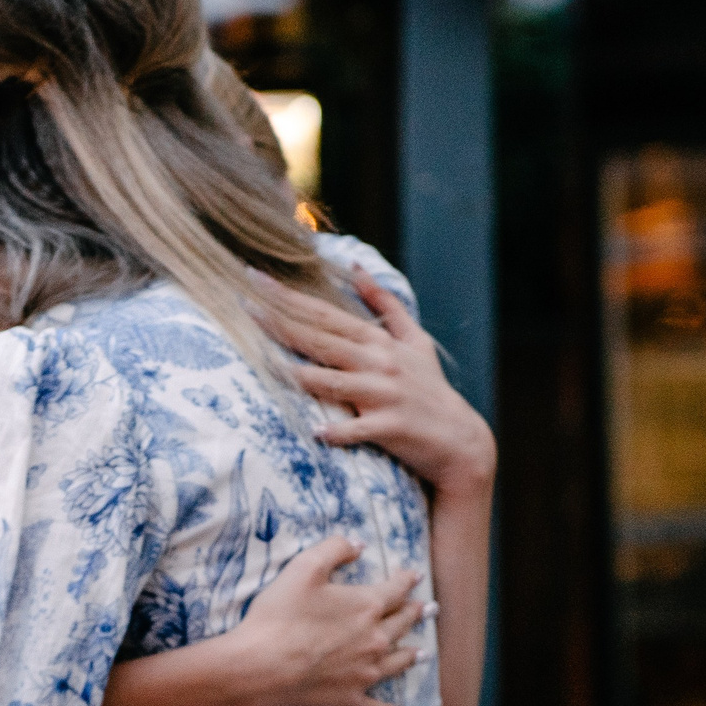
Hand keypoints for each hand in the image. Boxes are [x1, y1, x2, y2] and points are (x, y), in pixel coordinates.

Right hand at [232, 538, 427, 705]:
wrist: (261, 668)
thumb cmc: (280, 616)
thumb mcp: (303, 567)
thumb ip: (334, 549)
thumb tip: (358, 543)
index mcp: (366, 606)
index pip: (395, 590)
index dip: (406, 580)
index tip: (414, 575)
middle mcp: (375, 640)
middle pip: (402, 624)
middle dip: (416, 613)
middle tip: (429, 609)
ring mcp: (366, 673)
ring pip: (398, 663)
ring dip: (412, 656)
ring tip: (423, 653)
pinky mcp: (351, 700)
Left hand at [250, 268, 495, 498]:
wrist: (460, 439)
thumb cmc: (429, 388)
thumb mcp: (414, 339)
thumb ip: (385, 302)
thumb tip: (355, 266)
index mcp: (378, 341)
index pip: (326, 314)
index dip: (290, 297)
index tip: (255, 279)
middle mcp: (379, 363)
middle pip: (322, 341)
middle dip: (282, 323)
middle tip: (245, 306)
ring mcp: (385, 395)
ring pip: (335, 382)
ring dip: (303, 377)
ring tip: (269, 368)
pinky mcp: (391, 428)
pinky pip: (359, 429)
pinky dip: (339, 432)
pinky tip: (317, 433)